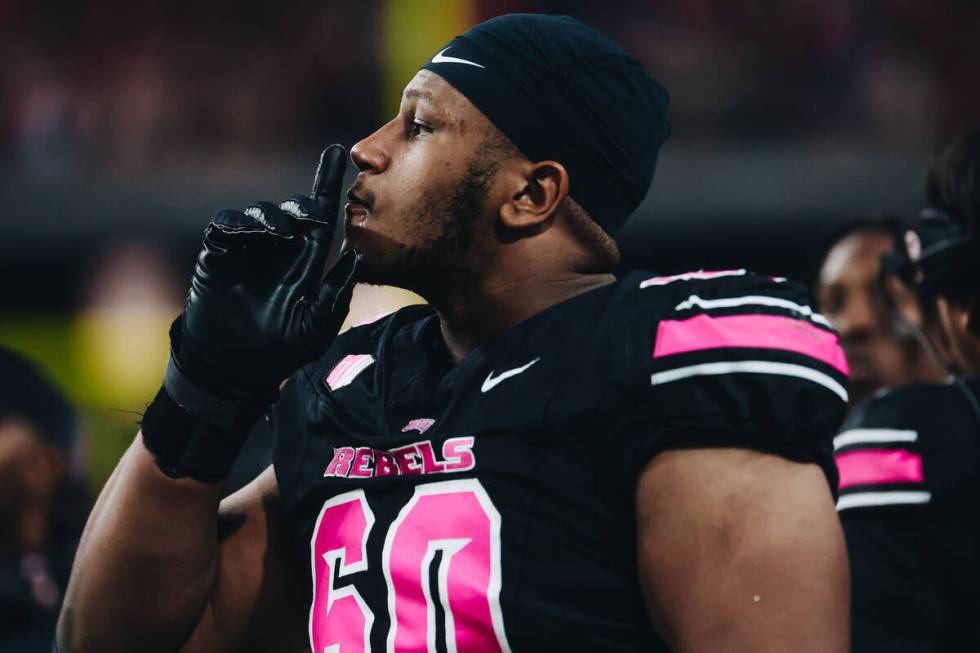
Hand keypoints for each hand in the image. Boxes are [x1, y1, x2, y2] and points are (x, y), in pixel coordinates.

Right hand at [170, 145, 358, 408]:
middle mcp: (278, 248)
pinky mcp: (217, 254)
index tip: (340, 153)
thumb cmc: (280, 350)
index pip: (320, 217)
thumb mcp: (316, 327)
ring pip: (261, 213)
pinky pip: (225, 225)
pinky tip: (247, 231)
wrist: (234, 367)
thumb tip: (358, 260)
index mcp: (306, 260)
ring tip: (281, 233)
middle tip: (314, 216)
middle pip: (293, 210)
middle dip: (304, 206)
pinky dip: (237, 223)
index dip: (328, 185)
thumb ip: (336, 295)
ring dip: (274, 216)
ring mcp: (247, 249)